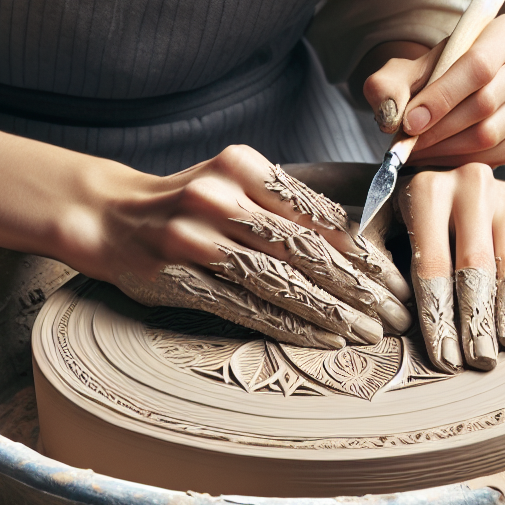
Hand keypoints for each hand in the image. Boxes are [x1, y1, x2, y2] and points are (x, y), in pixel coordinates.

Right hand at [77, 145, 412, 348]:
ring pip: (280, 281)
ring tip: (369, 333)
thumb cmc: (187, 202)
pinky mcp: (178, 278)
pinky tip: (322, 339)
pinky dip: (290, 325)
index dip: (362, 252)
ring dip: (332, 312)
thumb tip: (357, 240)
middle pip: (305, 250)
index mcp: (242, 166)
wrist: (109, 217)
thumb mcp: (234, 182)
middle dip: (359, 287)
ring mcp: (195, 239)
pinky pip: (246, 307)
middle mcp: (219, 197)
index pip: (316, 214)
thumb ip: (285, 205)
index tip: (395, 278)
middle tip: (396, 313)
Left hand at [360, 14, 504, 167]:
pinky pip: (493, 155)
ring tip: (415, 150)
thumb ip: (387, 86)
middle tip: (408, 142)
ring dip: (445, 148)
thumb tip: (393, 115)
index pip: (479, 65)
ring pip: (490, 134)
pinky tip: (435, 156)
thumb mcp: (401, 72)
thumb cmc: (425, 77)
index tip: (410, 122)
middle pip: (486, 102)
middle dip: (439, 128)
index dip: (442, 97)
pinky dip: (458, 161)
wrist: (442, 93)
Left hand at [396, 164, 504, 372]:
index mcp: (427, 191)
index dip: (438, 316)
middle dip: (476, 319)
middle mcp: (470, 188)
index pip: (433, 265)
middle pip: (475, 266)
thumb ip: (374, 257)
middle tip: (479, 359)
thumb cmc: (403, 208)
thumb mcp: (378, 222)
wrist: (438, 159)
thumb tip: (389, 306)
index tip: (443, 358)